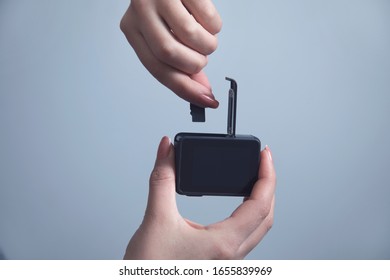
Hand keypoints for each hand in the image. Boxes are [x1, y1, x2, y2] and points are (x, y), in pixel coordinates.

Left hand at [120, 0, 221, 107]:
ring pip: (190, 36)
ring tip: (206, 38)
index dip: (184, 88)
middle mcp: (140, 11)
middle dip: (195, 64)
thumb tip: (202, 91)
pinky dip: (214, 25)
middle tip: (201, 57)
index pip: (156, 68)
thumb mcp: (163, 33)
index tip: (206, 100)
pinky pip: (207, 16)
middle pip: (170, 54)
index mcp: (132, 29)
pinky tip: (207, 19)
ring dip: (207, 45)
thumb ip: (180, 63)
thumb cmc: (163, 3)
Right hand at [124, 136, 275, 258]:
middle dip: (268, 186)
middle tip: (263, 162)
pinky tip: (241, 205)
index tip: (265, 155)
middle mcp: (230, 255)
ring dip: (262, 201)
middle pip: (266, 217)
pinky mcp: (218, 261)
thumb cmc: (149, 268)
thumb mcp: (156, 218)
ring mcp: (226, 261)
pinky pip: (246, 236)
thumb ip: (163, 179)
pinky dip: (250, 215)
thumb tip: (166, 150)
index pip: (260, 205)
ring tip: (256, 179)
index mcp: (223, 244)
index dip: (267, 176)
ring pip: (258, 229)